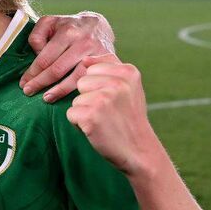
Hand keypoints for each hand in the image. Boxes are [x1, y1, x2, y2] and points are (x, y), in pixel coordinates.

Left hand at [21, 11, 115, 101]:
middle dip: (40, 82)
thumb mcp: (49, 22)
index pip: (46, 58)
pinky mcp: (107, 62)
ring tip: (46, 98)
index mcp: (67, 32)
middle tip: (28, 92)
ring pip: (76, 77)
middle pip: (58, 69)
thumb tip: (37, 55)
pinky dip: (78, 89)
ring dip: (59, 90)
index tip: (23, 83)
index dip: (32, 73)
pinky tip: (69, 97)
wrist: (98, 25)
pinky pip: (89, 79)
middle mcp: (83, 42)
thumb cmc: (68, 26)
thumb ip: (37, 36)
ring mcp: (97, 53)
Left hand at [66, 53, 161, 177]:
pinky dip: (79, 125)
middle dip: (89, 98)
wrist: (139, 151)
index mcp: (128, 71)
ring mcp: (104, 99)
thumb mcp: (128, 87)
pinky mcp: (91, 116)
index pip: (92, 68)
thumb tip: (84, 59)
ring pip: (76, 99)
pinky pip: (71, 114)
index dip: (98, 87)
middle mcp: (117, 82)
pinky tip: (97, 129)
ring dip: (85, 112)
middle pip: (81, 82)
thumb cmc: (129, 117)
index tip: (114, 101)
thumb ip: (109, 68)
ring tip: (104, 121)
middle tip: (108, 112)